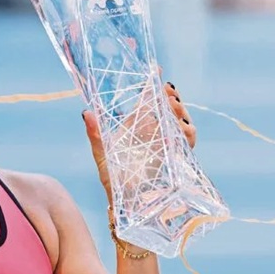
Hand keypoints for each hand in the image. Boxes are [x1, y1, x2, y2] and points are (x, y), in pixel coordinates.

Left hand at [82, 71, 197, 203]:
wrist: (127, 204)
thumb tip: (85, 112)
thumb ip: (95, 135)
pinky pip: (189, 141)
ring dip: (181, 111)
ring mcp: (168, 144)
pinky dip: (188, 133)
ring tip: (173, 108)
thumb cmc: (113, 180)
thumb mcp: (102, 155)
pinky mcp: (177, 158)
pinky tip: (180, 130)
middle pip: (170, 107)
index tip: (156, 69)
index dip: (154, 83)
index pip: (148, 99)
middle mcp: (155, 132)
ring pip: (183, 121)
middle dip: (172, 96)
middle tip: (168, 91)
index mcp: (138, 125)